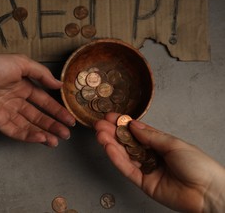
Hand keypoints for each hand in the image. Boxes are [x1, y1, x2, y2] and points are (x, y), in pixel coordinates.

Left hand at [0, 48, 75, 146]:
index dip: (56, 111)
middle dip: (53, 125)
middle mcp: (16, 101)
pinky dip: (29, 136)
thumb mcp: (22, 64)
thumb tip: (59, 85)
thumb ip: (41, 74)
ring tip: (56, 141)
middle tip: (66, 134)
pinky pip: (15, 131)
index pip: (43, 101)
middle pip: (38, 116)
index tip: (69, 119)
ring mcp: (7, 112)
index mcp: (23, 87)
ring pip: (28, 126)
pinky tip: (41, 138)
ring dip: (43, 133)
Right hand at [94, 112, 224, 211]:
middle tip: (99, 124)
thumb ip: (150, 136)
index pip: (137, 132)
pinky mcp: (143, 183)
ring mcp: (147, 169)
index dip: (123, 124)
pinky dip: (116, 158)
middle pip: (127, 143)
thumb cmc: (198, 165)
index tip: (110, 116)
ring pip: (124, 155)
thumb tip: (133, 125)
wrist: (208, 192)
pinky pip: (127, 169)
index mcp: (160, 144)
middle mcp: (151, 156)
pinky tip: (108, 147)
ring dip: (111, 144)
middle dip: (113, 133)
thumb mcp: (173, 144)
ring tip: (99, 134)